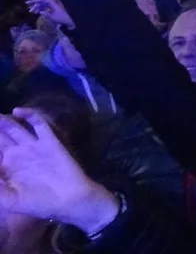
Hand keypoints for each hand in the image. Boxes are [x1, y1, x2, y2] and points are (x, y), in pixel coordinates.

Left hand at [0, 109, 118, 232]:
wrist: (69, 199)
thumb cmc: (39, 203)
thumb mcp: (9, 200)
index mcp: (6, 168)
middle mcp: (17, 154)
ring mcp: (33, 145)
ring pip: (13, 127)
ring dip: (3, 121)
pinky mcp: (49, 140)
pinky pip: (38, 123)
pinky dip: (29, 115)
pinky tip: (17, 111)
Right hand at [26, 0, 73, 28]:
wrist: (68, 22)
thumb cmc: (61, 19)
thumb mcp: (54, 18)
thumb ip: (46, 14)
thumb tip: (40, 12)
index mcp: (53, 4)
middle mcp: (52, 4)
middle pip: (42, 1)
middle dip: (34, 1)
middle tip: (27, 3)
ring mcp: (52, 7)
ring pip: (42, 5)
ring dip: (36, 7)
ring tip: (30, 11)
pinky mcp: (52, 10)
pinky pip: (44, 8)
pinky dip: (39, 9)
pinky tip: (35, 12)